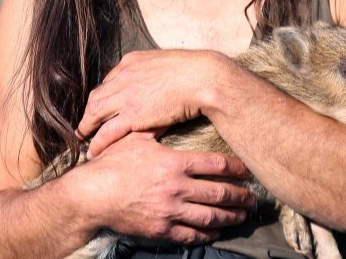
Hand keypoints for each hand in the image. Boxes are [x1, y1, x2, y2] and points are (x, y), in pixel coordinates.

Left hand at [77, 49, 239, 156]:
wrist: (203, 78)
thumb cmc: (194, 72)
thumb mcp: (167, 63)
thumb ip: (154, 72)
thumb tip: (157, 80)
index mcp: (131, 61)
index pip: (109, 81)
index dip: (104, 95)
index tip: (102, 106)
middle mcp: (123, 77)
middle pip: (97, 97)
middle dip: (89, 112)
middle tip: (84, 124)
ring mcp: (126, 96)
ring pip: (95, 113)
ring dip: (87, 127)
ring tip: (82, 138)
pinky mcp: (132, 115)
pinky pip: (107, 132)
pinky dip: (98, 142)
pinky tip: (94, 151)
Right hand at [78, 133, 255, 243]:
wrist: (92, 195)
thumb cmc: (113, 164)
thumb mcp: (136, 139)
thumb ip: (156, 128)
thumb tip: (165, 111)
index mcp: (175, 163)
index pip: (216, 165)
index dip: (236, 168)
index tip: (247, 170)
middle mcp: (178, 187)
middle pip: (219, 192)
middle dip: (240, 195)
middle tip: (253, 197)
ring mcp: (171, 211)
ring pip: (210, 216)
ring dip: (230, 216)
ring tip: (242, 215)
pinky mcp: (162, 229)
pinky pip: (192, 235)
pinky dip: (208, 234)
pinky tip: (216, 232)